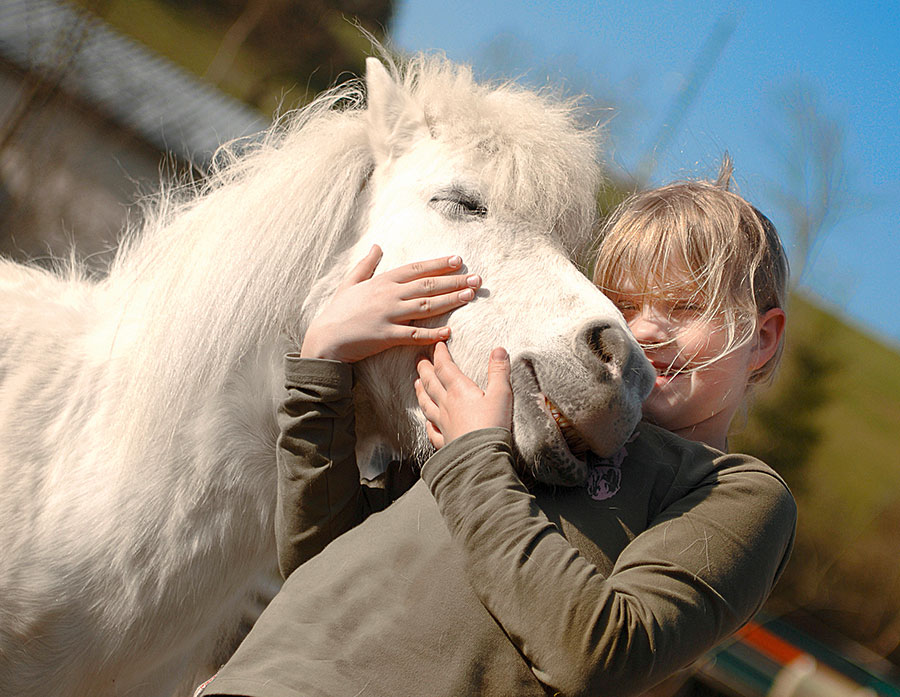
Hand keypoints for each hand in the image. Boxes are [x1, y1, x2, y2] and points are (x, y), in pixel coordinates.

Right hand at [301, 245, 481, 362]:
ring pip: (426, 306)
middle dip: (454, 281)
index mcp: (382, 281)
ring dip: (450, 301)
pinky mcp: (386, 336)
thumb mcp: (350, 282)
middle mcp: (389, 296)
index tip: (458, 261)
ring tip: (470, 296)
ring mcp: (388, 316)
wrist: (325, 338)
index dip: (439, 264)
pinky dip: (431, 334)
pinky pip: (413, 334)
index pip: (416, 269)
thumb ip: (366, 264)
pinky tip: (448, 332)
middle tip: (477, 279)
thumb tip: (377, 246)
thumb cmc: (338, 310)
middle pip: (427, 285)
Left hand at [415, 342, 511, 447]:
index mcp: (459, 391)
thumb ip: (499, 371)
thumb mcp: (501, 394)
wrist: (482, 458)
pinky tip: (427, 423)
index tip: (437, 344)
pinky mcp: (445, 441)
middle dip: (425, 369)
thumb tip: (498, 350)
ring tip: (416, 383)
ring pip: (427, 404)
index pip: (445, 367)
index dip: (440, 354)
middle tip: (419, 360)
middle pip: (431, 383)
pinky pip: (432, 431)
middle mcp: (446, 405)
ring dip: (420, 392)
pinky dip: (428, 424)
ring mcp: (442, 424)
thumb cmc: (492, 426)